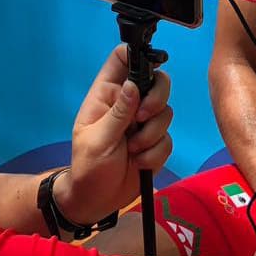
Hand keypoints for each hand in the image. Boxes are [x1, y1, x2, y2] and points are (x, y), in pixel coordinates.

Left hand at [59, 45, 172, 224]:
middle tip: (142, 118)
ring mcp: (143, 123)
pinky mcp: (155, 142)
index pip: (122, 60)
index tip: (150, 66)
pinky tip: (139, 163)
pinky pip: (168, 138)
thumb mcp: (98, 140)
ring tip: (133, 150)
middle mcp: (128, 103)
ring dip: (152, 134)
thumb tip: (134, 84)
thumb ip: (118, 112)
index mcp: (107, 95)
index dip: (137, 55)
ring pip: (166, 112)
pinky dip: (156, 153)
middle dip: (156, 99)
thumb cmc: (88, 167)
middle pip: (157, 81)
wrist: (97, 201)